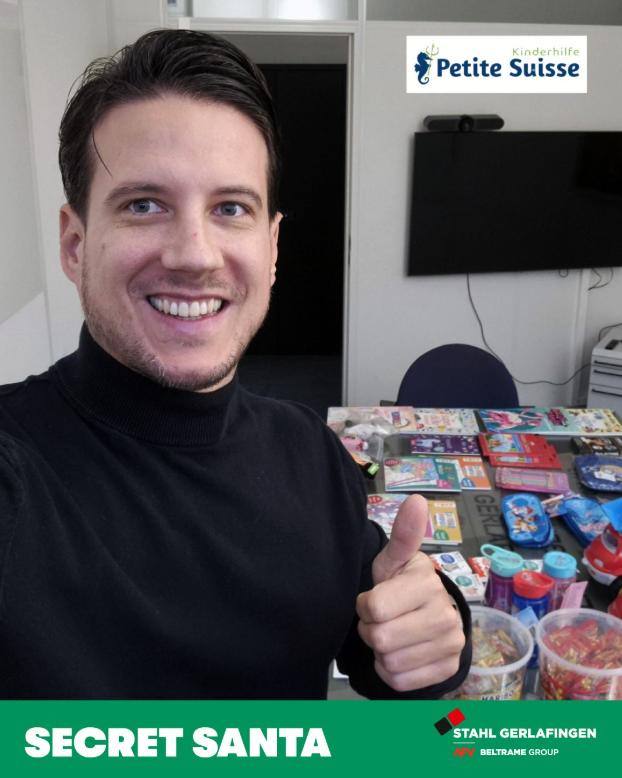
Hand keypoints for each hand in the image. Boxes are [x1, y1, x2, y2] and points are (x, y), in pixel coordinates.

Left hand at [357, 494, 464, 691]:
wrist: (426, 616)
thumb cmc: (401, 585)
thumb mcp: (394, 561)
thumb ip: (402, 535)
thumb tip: (416, 499)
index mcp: (427, 582)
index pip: (374, 608)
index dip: (365, 606)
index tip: (373, 599)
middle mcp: (446, 613)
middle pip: (379, 639)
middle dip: (370, 630)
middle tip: (381, 619)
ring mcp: (451, 643)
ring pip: (389, 663)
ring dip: (380, 652)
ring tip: (392, 633)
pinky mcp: (448, 668)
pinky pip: (400, 682)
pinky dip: (391, 672)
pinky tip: (400, 653)